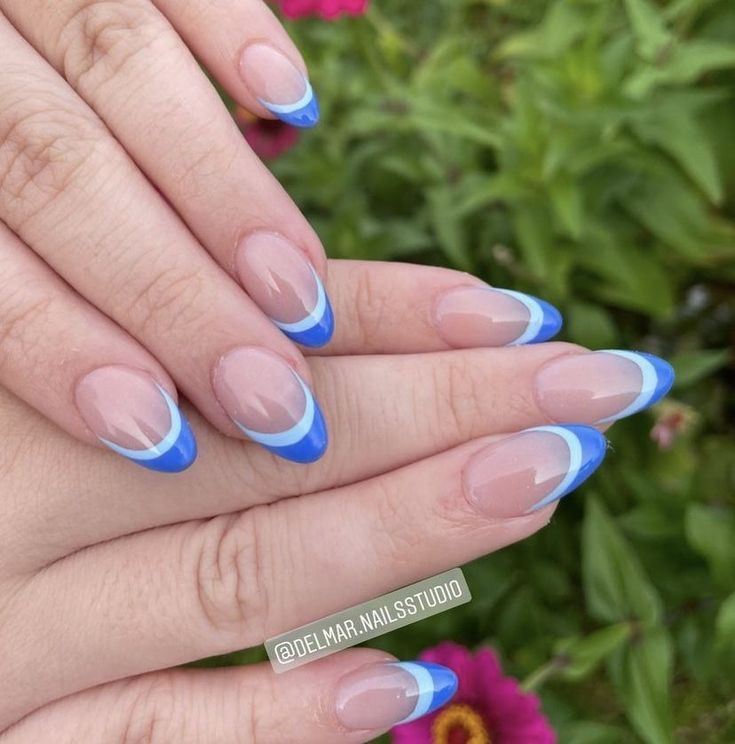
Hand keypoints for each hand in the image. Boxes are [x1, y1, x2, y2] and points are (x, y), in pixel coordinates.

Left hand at [0, 0, 335, 469]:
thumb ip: (12, 282)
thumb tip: (115, 384)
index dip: (61, 350)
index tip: (161, 436)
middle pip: (61, 176)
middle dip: (175, 297)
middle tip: (272, 393)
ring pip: (122, 75)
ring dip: (226, 197)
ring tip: (304, 292)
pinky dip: (232, 29)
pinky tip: (292, 104)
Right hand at [0, 262, 672, 741]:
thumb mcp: (79, 367)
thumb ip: (188, 352)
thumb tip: (342, 341)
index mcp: (49, 369)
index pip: (261, 331)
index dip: (400, 315)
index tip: (520, 316)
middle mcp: (25, 487)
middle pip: (279, 436)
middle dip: (449, 404)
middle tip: (588, 383)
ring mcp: (11, 628)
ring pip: (243, 572)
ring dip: (406, 530)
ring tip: (541, 479)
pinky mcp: (2, 734)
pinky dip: (276, 718)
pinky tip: (396, 686)